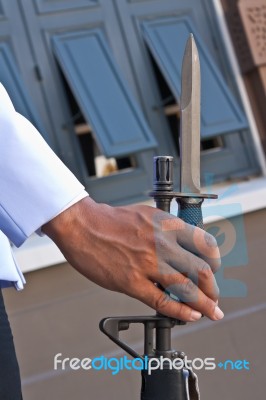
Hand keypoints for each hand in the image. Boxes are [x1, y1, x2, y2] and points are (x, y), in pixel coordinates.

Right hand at [42, 197, 222, 321]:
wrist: (82, 225)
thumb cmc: (111, 220)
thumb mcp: (146, 215)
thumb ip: (166, 229)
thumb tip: (181, 246)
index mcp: (166, 225)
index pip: (206, 244)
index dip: (215, 260)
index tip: (214, 270)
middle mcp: (162, 244)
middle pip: (202, 270)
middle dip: (213, 288)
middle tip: (214, 297)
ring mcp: (147, 263)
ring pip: (187, 288)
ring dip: (204, 304)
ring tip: (210, 312)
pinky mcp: (131, 281)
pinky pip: (162, 301)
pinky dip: (180, 311)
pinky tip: (190, 316)